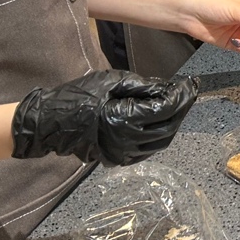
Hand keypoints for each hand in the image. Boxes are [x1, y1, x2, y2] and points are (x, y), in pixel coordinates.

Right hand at [11, 70, 196, 165]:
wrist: (50, 123)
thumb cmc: (78, 97)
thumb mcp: (111, 81)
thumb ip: (142, 86)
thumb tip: (167, 87)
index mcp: (126, 120)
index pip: (166, 108)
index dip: (181, 95)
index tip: (189, 82)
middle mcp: (129, 142)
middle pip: (170, 126)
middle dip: (183, 108)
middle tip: (188, 92)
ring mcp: (125, 154)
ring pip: (162, 141)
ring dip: (174, 122)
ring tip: (178, 104)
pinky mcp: (120, 159)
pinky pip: (149, 149)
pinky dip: (160, 135)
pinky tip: (162, 120)